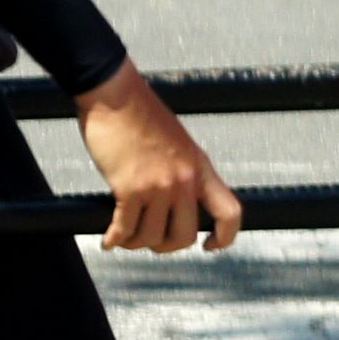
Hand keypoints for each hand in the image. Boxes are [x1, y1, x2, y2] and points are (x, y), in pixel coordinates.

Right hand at [76, 62, 240, 251]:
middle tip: (150, 241)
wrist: (114, 92)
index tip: (210, 246)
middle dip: (165, 246)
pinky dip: (115, 239)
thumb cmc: (140, 112)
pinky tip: (109, 239)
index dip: (225, 237)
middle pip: (185, 236)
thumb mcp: (178, 143)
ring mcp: (158, 186)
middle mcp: (184, 180)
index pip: (229, 212)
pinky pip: (125, 229)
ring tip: (125, 237)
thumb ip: (182, 170)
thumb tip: (173, 200)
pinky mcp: (129, 188)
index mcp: (200, 167)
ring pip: (152, 238)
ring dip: (136, 243)